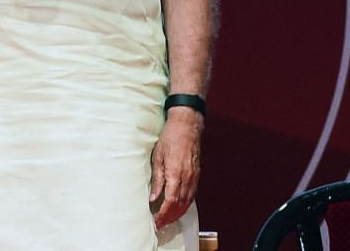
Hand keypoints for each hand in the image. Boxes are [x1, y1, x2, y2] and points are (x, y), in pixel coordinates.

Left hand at [150, 108, 202, 229]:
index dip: (163, 215)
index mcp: (176, 174)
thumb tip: (153, 197)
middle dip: (170, 217)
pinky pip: (192, 194)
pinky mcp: (197, 173)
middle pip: (180, 205)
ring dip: (178, 212)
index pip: (170, 202)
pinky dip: (185, 203)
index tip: (157, 222)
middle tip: (161, 224)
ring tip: (168, 218)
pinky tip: (179, 205)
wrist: (187, 125)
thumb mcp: (158, 157)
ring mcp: (194, 176)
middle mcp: (187, 178)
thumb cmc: (171, 137)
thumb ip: (157, 179)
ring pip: (187, 201)